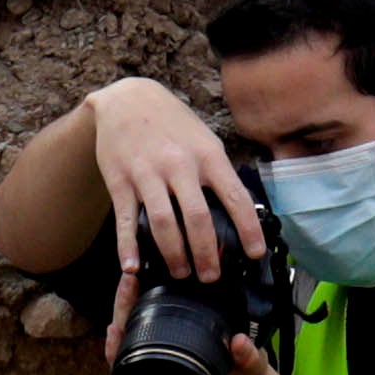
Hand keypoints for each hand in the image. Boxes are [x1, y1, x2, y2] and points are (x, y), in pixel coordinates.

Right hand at [81, 76, 259, 300]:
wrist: (126, 98)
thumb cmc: (172, 124)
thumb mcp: (204, 140)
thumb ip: (219, 173)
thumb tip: (240, 212)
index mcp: (207, 155)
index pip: (235, 197)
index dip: (248, 229)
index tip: (254, 254)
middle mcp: (179, 164)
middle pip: (198, 218)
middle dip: (206, 254)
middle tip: (211, 276)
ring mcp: (147, 173)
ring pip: (164, 223)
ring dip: (174, 255)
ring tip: (181, 273)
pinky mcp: (120, 180)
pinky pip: (126, 220)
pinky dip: (128, 247)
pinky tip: (132, 267)